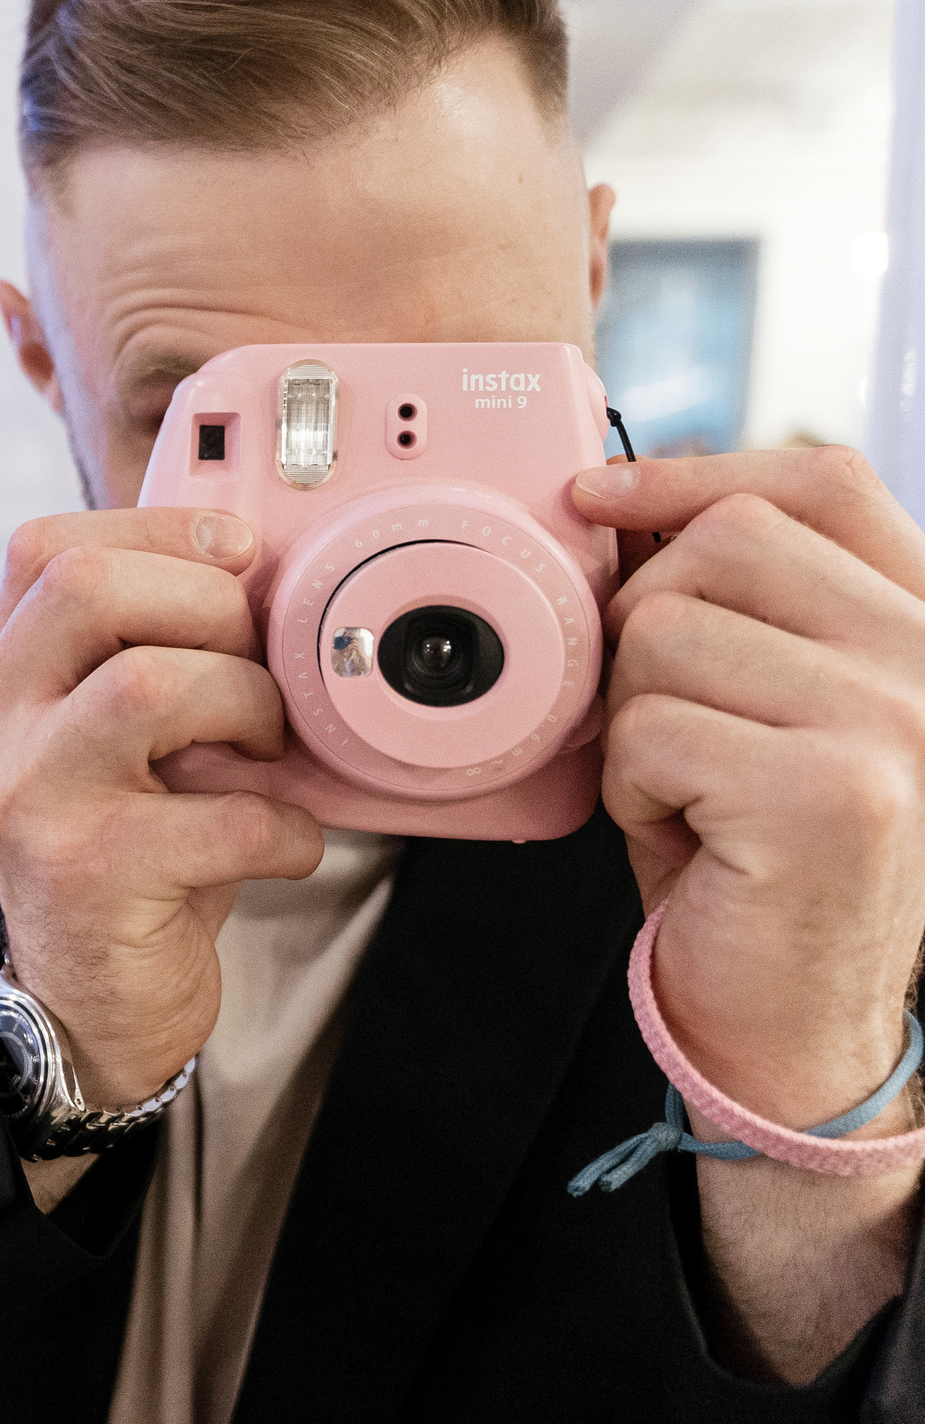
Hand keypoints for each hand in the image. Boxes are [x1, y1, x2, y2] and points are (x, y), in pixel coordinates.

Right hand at [0, 508, 323, 1110]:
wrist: (88, 1003)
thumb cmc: (130, 852)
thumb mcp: (114, 740)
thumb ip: (148, 655)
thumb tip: (268, 576)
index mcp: (2, 679)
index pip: (49, 551)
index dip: (157, 529)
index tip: (239, 555)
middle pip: (89, 589)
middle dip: (208, 606)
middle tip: (253, 665)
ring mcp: (31, 800)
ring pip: (151, 686)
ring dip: (248, 705)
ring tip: (266, 749)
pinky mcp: (88, 877)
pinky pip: (225, 816)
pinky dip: (287, 824)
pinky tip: (283, 842)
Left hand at [574, 449, 924, 1131]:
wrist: (793, 1024)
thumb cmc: (756, 861)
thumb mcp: (764, 706)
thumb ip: (742, 607)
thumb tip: (616, 498)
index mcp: (924, 633)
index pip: (825, 485)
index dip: (699, 470)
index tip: (602, 495)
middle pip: (724, 542)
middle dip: (644, 620)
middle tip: (663, 718)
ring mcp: (895, 725)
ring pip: (666, 631)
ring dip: (634, 715)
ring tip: (686, 789)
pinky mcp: (831, 793)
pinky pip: (648, 726)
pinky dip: (628, 784)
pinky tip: (685, 835)